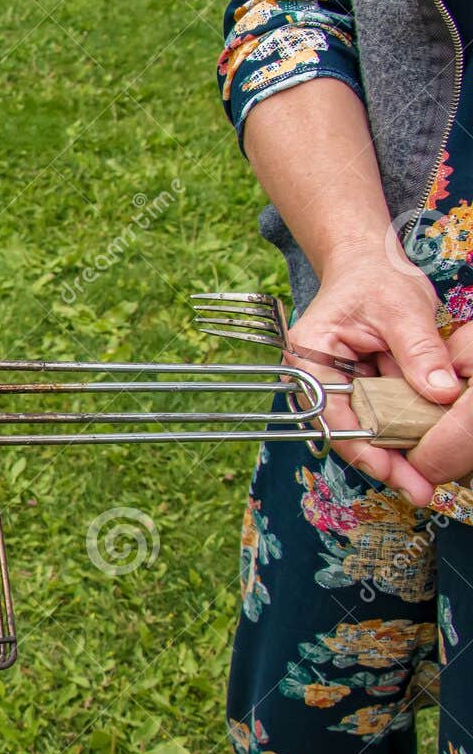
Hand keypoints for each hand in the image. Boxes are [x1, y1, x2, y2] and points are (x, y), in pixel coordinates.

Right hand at [285, 249, 459, 504]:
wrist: (369, 263)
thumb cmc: (375, 277)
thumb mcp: (402, 308)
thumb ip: (420, 351)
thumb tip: (444, 395)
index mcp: (309, 358)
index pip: (332, 416)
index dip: (365, 449)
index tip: (398, 475)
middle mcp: (315, 378)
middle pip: (347, 431)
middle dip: (385, 463)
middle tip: (421, 490)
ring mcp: (337, 385)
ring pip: (365, 428)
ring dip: (396, 453)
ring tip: (426, 480)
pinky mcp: (359, 387)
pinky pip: (380, 415)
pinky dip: (404, 431)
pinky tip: (426, 450)